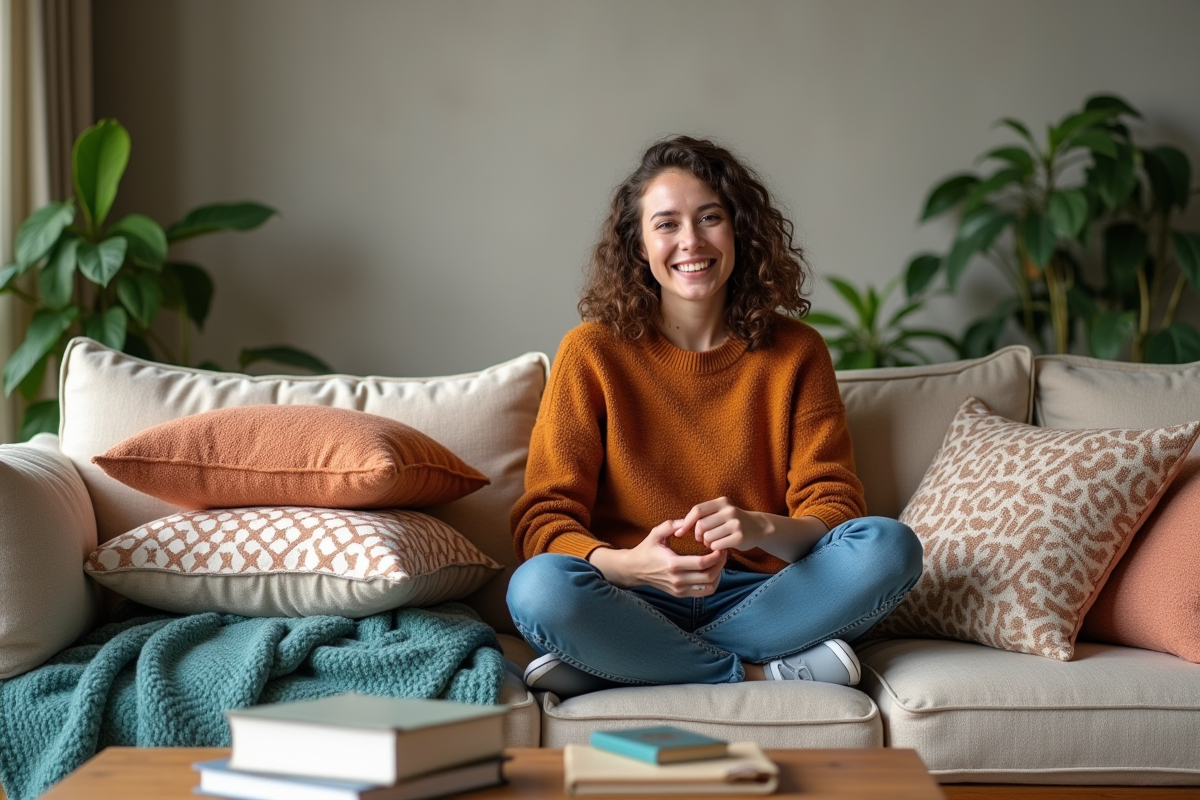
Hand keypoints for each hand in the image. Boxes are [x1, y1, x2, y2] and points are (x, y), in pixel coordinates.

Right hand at [587, 520, 726, 596]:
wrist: (634, 569)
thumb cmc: (646, 550)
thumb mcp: (656, 533)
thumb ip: (671, 525)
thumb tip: (687, 521)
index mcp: (672, 564)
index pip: (701, 563)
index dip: (716, 556)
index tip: (720, 547)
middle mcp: (677, 579)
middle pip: (708, 576)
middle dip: (720, 564)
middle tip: (724, 552)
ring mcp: (679, 589)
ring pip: (708, 587)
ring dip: (718, 575)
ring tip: (719, 562)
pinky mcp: (680, 594)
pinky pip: (703, 593)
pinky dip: (712, 584)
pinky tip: (712, 572)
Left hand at [674, 496, 767, 553]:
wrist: (758, 527)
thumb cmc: (731, 522)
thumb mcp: (720, 512)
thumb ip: (703, 516)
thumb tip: (677, 527)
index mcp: (721, 502)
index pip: (698, 510)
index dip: (686, 522)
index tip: (679, 533)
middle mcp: (729, 510)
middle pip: (701, 525)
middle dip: (698, 535)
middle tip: (703, 539)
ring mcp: (736, 524)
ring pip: (708, 537)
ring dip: (707, 543)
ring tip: (713, 542)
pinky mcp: (740, 537)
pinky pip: (717, 546)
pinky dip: (715, 549)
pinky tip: (720, 547)